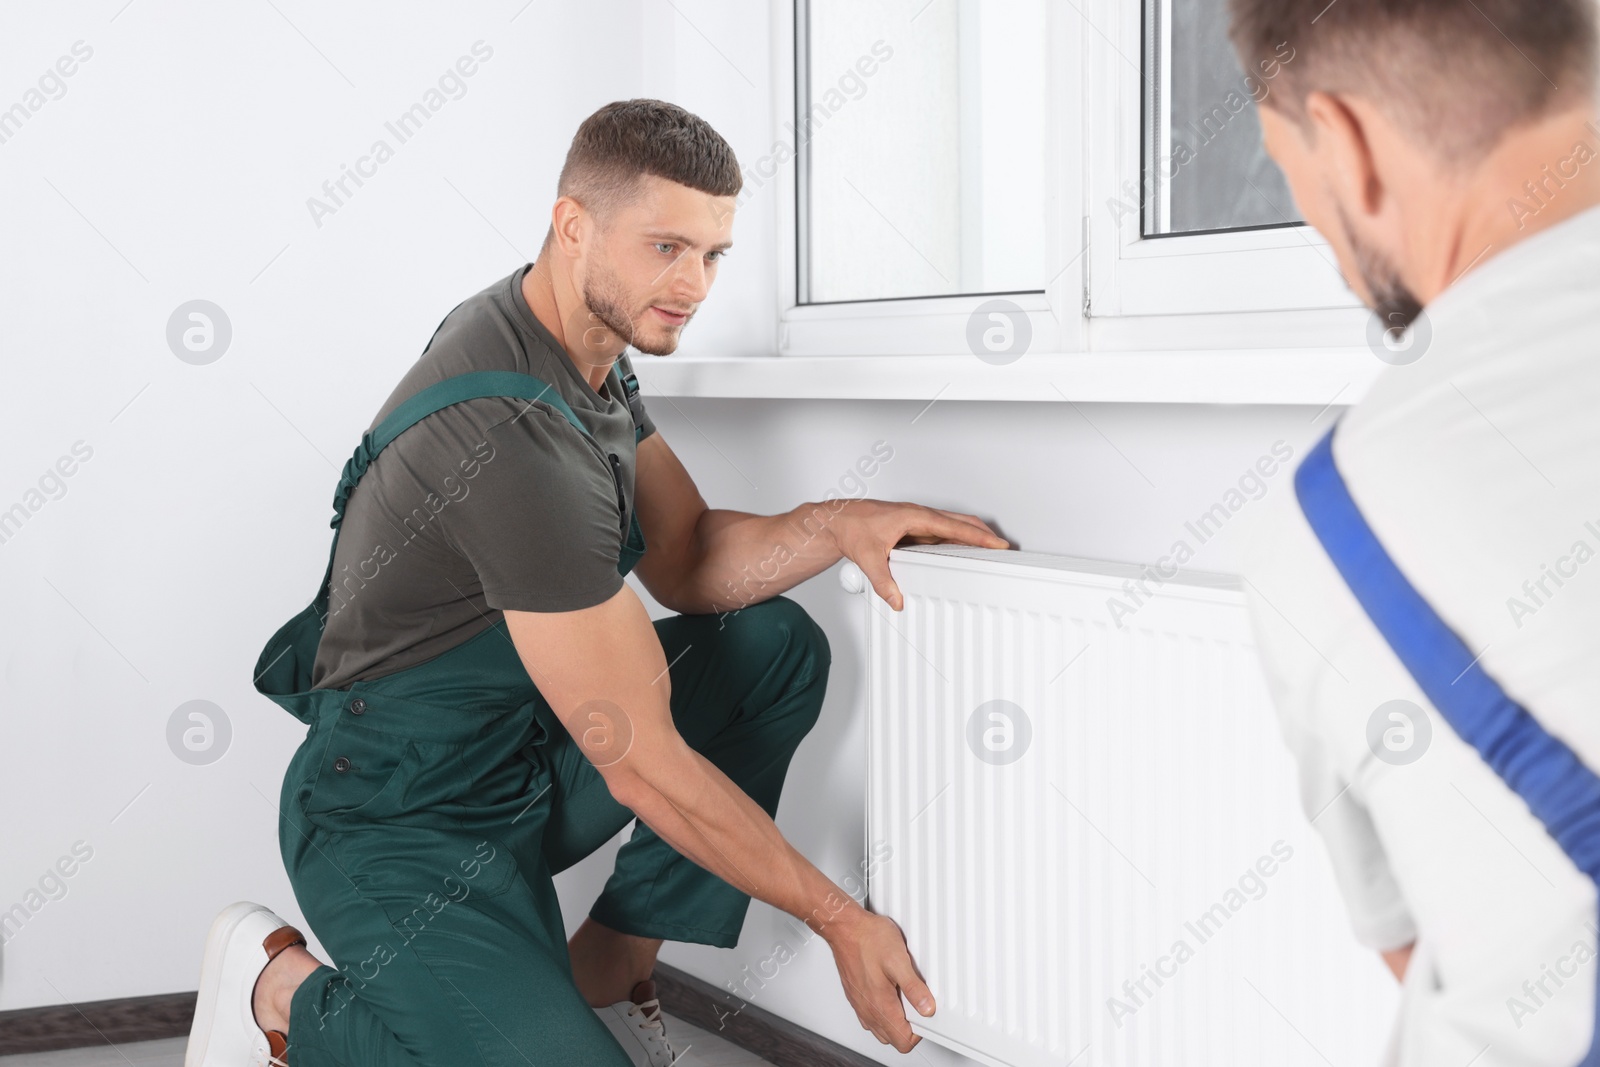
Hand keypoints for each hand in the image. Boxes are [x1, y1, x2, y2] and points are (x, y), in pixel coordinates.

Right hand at [823, 907, 934, 1052]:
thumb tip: (927, 1008)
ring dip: (894, 1021)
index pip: (903, 1041)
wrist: (844, 927)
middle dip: (907, 1028)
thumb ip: (914, 988)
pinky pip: (870, 1016)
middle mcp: (868, 1010)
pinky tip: (888, 992)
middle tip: (916, 1006)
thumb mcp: (898, 960)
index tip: (924, 1015)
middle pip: (892, 1039)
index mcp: (881, 1006)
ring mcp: (860, 1004)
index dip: (919, 1032)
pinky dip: (881, 1012)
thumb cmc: (868, 939)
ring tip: (903, 998)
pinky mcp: (855, 996)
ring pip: (880, 1029)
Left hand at [828, 499, 1007, 609]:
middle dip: (983, 534)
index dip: (978, 536)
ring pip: (951, 526)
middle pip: (959, 523)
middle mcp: (918, 516)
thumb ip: (883, 581)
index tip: (996, 543)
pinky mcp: (911, 528)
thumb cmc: (851, 526)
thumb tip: (896, 599)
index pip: (954, 527)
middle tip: (1002, 547)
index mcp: (914, 516)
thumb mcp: (868, 557)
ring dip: (970, 535)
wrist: (836, 520)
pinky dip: (955, 540)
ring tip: (988, 549)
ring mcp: (916, 521)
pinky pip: (940, 533)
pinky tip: (960, 551)